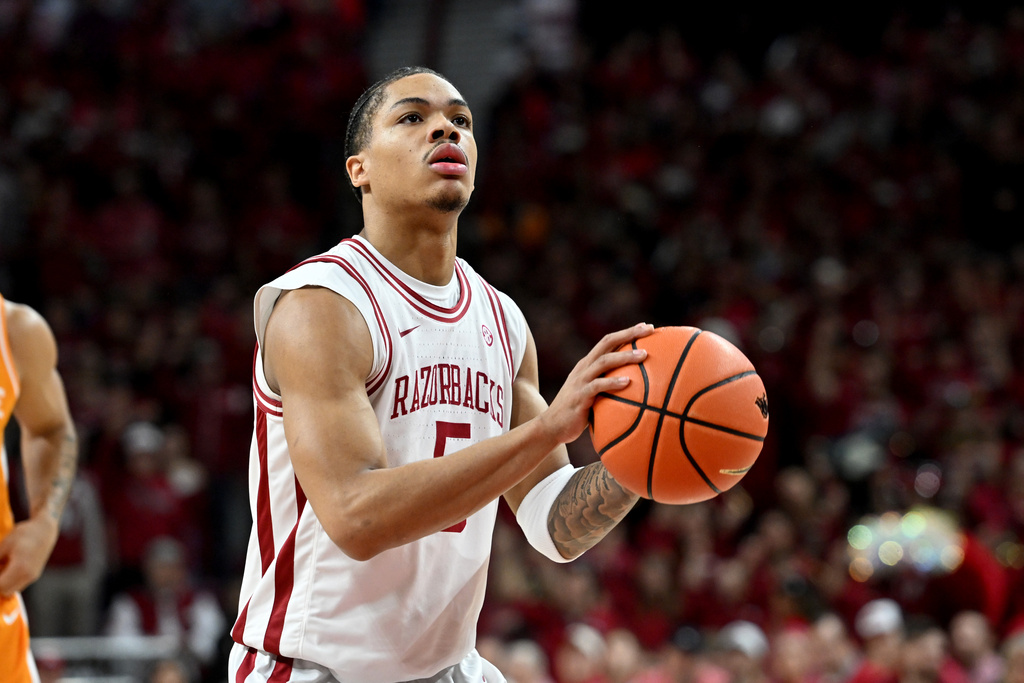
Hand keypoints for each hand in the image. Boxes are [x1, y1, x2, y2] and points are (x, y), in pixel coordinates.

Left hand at [0, 516, 59, 596]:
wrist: (45, 529)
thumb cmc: (23, 535)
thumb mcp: (4, 546)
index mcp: (20, 568)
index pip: (0, 585)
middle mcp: (28, 576)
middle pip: (5, 590)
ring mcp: (33, 576)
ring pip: (12, 588)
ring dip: (4, 582)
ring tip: (3, 565)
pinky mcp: (35, 574)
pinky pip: (19, 583)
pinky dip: (11, 579)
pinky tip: (9, 565)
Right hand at [539, 322, 653, 444]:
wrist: (552, 426)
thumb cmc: (577, 411)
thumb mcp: (593, 393)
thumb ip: (608, 386)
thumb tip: (638, 387)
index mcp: (588, 364)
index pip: (608, 341)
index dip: (627, 332)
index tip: (647, 327)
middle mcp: (584, 367)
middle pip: (607, 343)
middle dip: (629, 334)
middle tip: (650, 330)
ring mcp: (580, 381)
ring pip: (604, 361)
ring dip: (625, 357)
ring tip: (644, 355)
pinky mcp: (579, 396)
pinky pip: (597, 386)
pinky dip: (613, 382)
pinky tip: (628, 383)